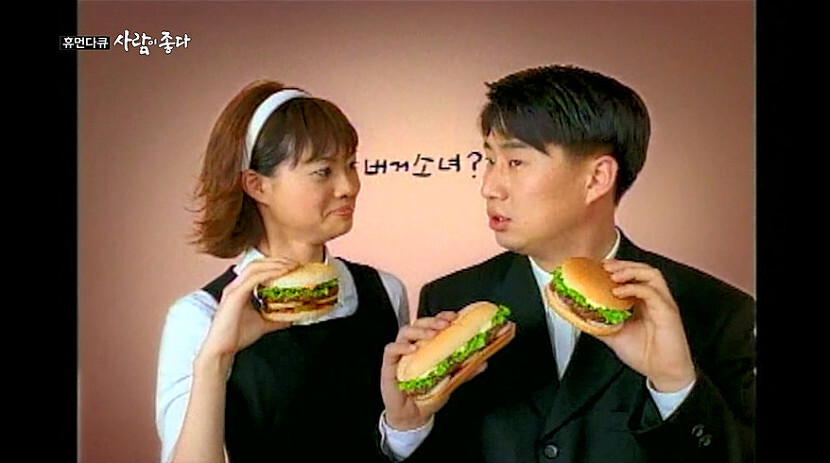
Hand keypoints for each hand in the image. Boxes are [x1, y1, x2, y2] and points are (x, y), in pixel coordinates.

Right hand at [197, 257, 299, 366]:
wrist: (222, 349)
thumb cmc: (237, 337)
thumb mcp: (263, 324)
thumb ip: (276, 319)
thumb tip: (292, 318)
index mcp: (239, 290)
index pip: (257, 269)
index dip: (274, 265)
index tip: (292, 266)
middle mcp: (235, 286)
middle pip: (256, 264)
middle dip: (276, 260)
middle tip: (295, 263)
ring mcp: (233, 289)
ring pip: (255, 267)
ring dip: (274, 264)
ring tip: (290, 266)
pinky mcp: (234, 296)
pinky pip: (254, 279)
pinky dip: (269, 273)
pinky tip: (282, 273)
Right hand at [380, 311, 486, 430]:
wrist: (414, 417)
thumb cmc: (428, 395)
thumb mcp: (451, 381)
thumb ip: (465, 370)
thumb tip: (484, 362)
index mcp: (426, 346)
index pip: (432, 324)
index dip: (442, 317)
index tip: (455, 317)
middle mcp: (413, 346)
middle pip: (419, 323)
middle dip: (432, 321)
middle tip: (445, 325)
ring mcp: (400, 354)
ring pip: (405, 332)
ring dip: (419, 330)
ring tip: (432, 334)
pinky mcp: (389, 366)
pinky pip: (391, 350)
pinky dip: (401, 346)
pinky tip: (413, 349)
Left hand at [598, 259, 695, 392]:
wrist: (663, 372)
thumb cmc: (644, 354)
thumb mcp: (614, 336)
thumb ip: (598, 324)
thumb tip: (577, 316)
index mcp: (643, 302)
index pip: (632, 276)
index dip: (616, 268)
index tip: (597, 267)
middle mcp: (654, 299)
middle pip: (642, 270)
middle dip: (622, 265)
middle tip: (604, 266)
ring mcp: (662, 303)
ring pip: (651, 274)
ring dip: (630, 270)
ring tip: (612, 275)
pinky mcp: (667, 311)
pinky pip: (652, 292)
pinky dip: (634, 288)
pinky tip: (618, 292)